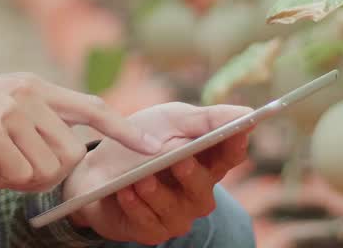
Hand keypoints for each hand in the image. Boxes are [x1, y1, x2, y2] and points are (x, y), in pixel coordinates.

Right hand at [0, 73, 160, 192]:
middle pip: (70, 155)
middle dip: (45, 174)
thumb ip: (33, 119)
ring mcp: (12, 110)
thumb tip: (66, 153)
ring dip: (19, 180)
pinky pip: (19, 176)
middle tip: (8, 168)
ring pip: (47, 170)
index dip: (123, 129)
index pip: (90, 108)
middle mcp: (29, 93)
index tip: (153, 147)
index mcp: (34, 87)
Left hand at [61, 102, 252, 243]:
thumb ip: (205, 119)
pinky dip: (136, 206)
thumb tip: (246, 113)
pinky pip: (148, 222)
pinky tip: (125, 191)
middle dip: (192, 175)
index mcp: (206, 162)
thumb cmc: (140, 141)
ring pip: (175, 209)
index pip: (231, 156)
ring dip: (157, 192)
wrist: (96, 168)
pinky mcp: (152, 230)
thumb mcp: (170, 120)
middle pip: (204, 189)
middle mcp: (196, 192)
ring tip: (141, 178)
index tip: (237, 131)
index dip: (236, 145)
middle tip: (180, 161)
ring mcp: (176, 214)